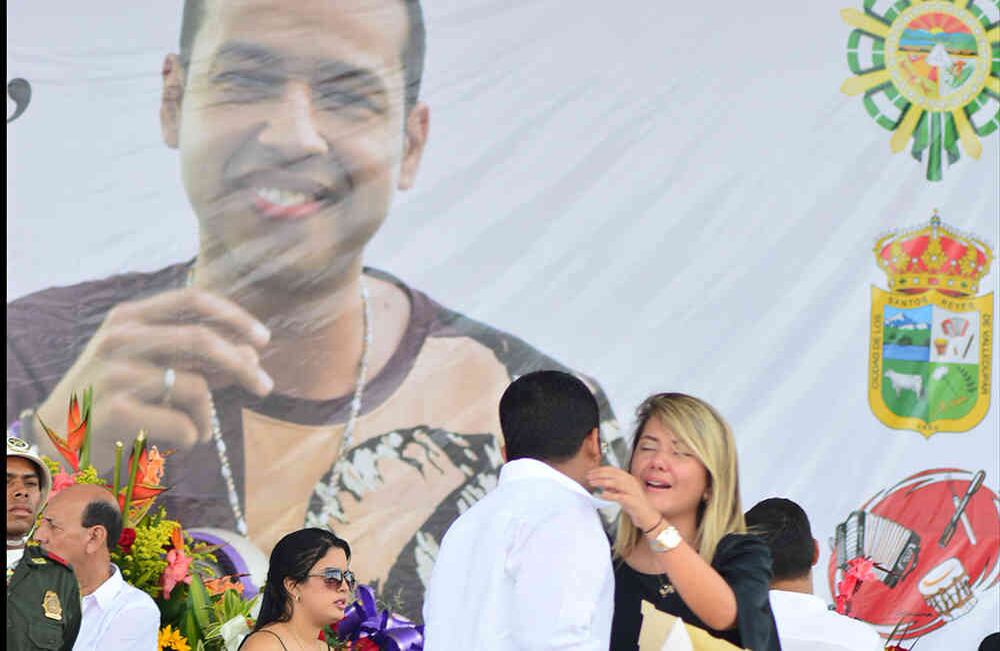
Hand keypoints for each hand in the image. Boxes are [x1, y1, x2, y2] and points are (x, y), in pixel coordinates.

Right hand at [34, 287, 272, 468]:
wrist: (58, 440)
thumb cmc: (114, 399)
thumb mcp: (151, 367)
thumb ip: (196, 358)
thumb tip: (251, 353)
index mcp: (128, 317)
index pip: (192, 299)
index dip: (235, 316)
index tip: (264, 339)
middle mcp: (120, 338)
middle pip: (203, 340)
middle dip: (243, 365)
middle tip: (265, 387)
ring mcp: (115, 373)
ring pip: (196, 388)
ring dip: (208, 416)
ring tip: (196, 431)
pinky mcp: (116, 412)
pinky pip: (184, 425)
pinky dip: (194, 438)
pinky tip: (179, 444)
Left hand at [586, 466, 661, 533]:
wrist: (648, 517)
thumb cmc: (636, 505)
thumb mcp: (623, 494)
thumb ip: (614, 488)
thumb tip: (602, 485)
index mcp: (629, 479)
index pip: (614, 470)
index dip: (601, 469)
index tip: (592, 471)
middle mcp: (632, 483)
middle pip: (613, 474)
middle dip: (599, 474)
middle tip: (589, 476)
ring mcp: (633, 491)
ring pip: (616, 483)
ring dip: (602, 482)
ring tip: (593, 483)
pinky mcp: (632, 501)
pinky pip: (619, 496)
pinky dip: (610, 495)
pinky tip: (602, 495)